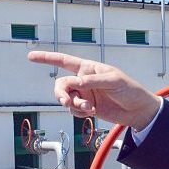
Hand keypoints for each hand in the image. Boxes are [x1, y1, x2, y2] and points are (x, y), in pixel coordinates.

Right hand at [27, 51, 161, 130]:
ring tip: (89, 109)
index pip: (64, 61)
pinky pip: (73, 111)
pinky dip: (79, 113)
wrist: (138, 110)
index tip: (30, 56)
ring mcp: (84, 95)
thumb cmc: (129, 90)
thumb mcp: (113, 81)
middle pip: (61, 85)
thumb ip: (92, 81)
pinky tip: (92, 112)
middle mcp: (83, 80)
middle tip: (66, 101)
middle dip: (61, 94)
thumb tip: (75, 82)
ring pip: (66, 100)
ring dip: (74, 105)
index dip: (47, 58)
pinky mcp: (87, 108)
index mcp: (88, 68)